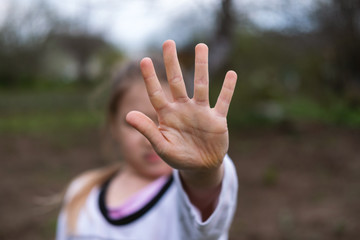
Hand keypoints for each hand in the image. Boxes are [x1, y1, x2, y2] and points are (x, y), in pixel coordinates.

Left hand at [126, 40, 236, 170]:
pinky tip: (232, 74)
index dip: (150, 78)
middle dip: (172, 63)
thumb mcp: (162, 146)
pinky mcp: (217, 119)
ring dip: (201, 67)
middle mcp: (183, 108)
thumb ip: (147, 130)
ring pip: (201, 85)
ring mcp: (201, 112)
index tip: (144, 60)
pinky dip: (228, 89)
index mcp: (167, 115)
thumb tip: (127, 115)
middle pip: (176, 81)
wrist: (200, 166)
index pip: (156, 93)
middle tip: (168, 42)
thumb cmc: (178, 156)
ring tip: (201, 46)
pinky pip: (223, 101)